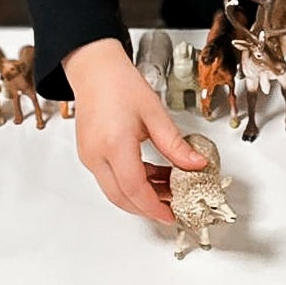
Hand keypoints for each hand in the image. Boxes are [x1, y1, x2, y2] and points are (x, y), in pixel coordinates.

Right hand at [62, 37, 205, 223]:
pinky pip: (110, 178)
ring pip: (115, 191)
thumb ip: (175, 145)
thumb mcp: (155, 114)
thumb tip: (196, 165)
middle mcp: (97, 155)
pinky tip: (151, 175)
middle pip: (122, 198)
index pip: (135, 189)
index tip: (171, 215)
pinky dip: (130, 183)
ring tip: (167, 188)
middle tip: (172, 207)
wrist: (94, 69)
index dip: (154, 207)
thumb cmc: (120, 84)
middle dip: (148, 207)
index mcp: (114, 144)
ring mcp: (89, 156)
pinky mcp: (89, 154)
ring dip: (140, 195)